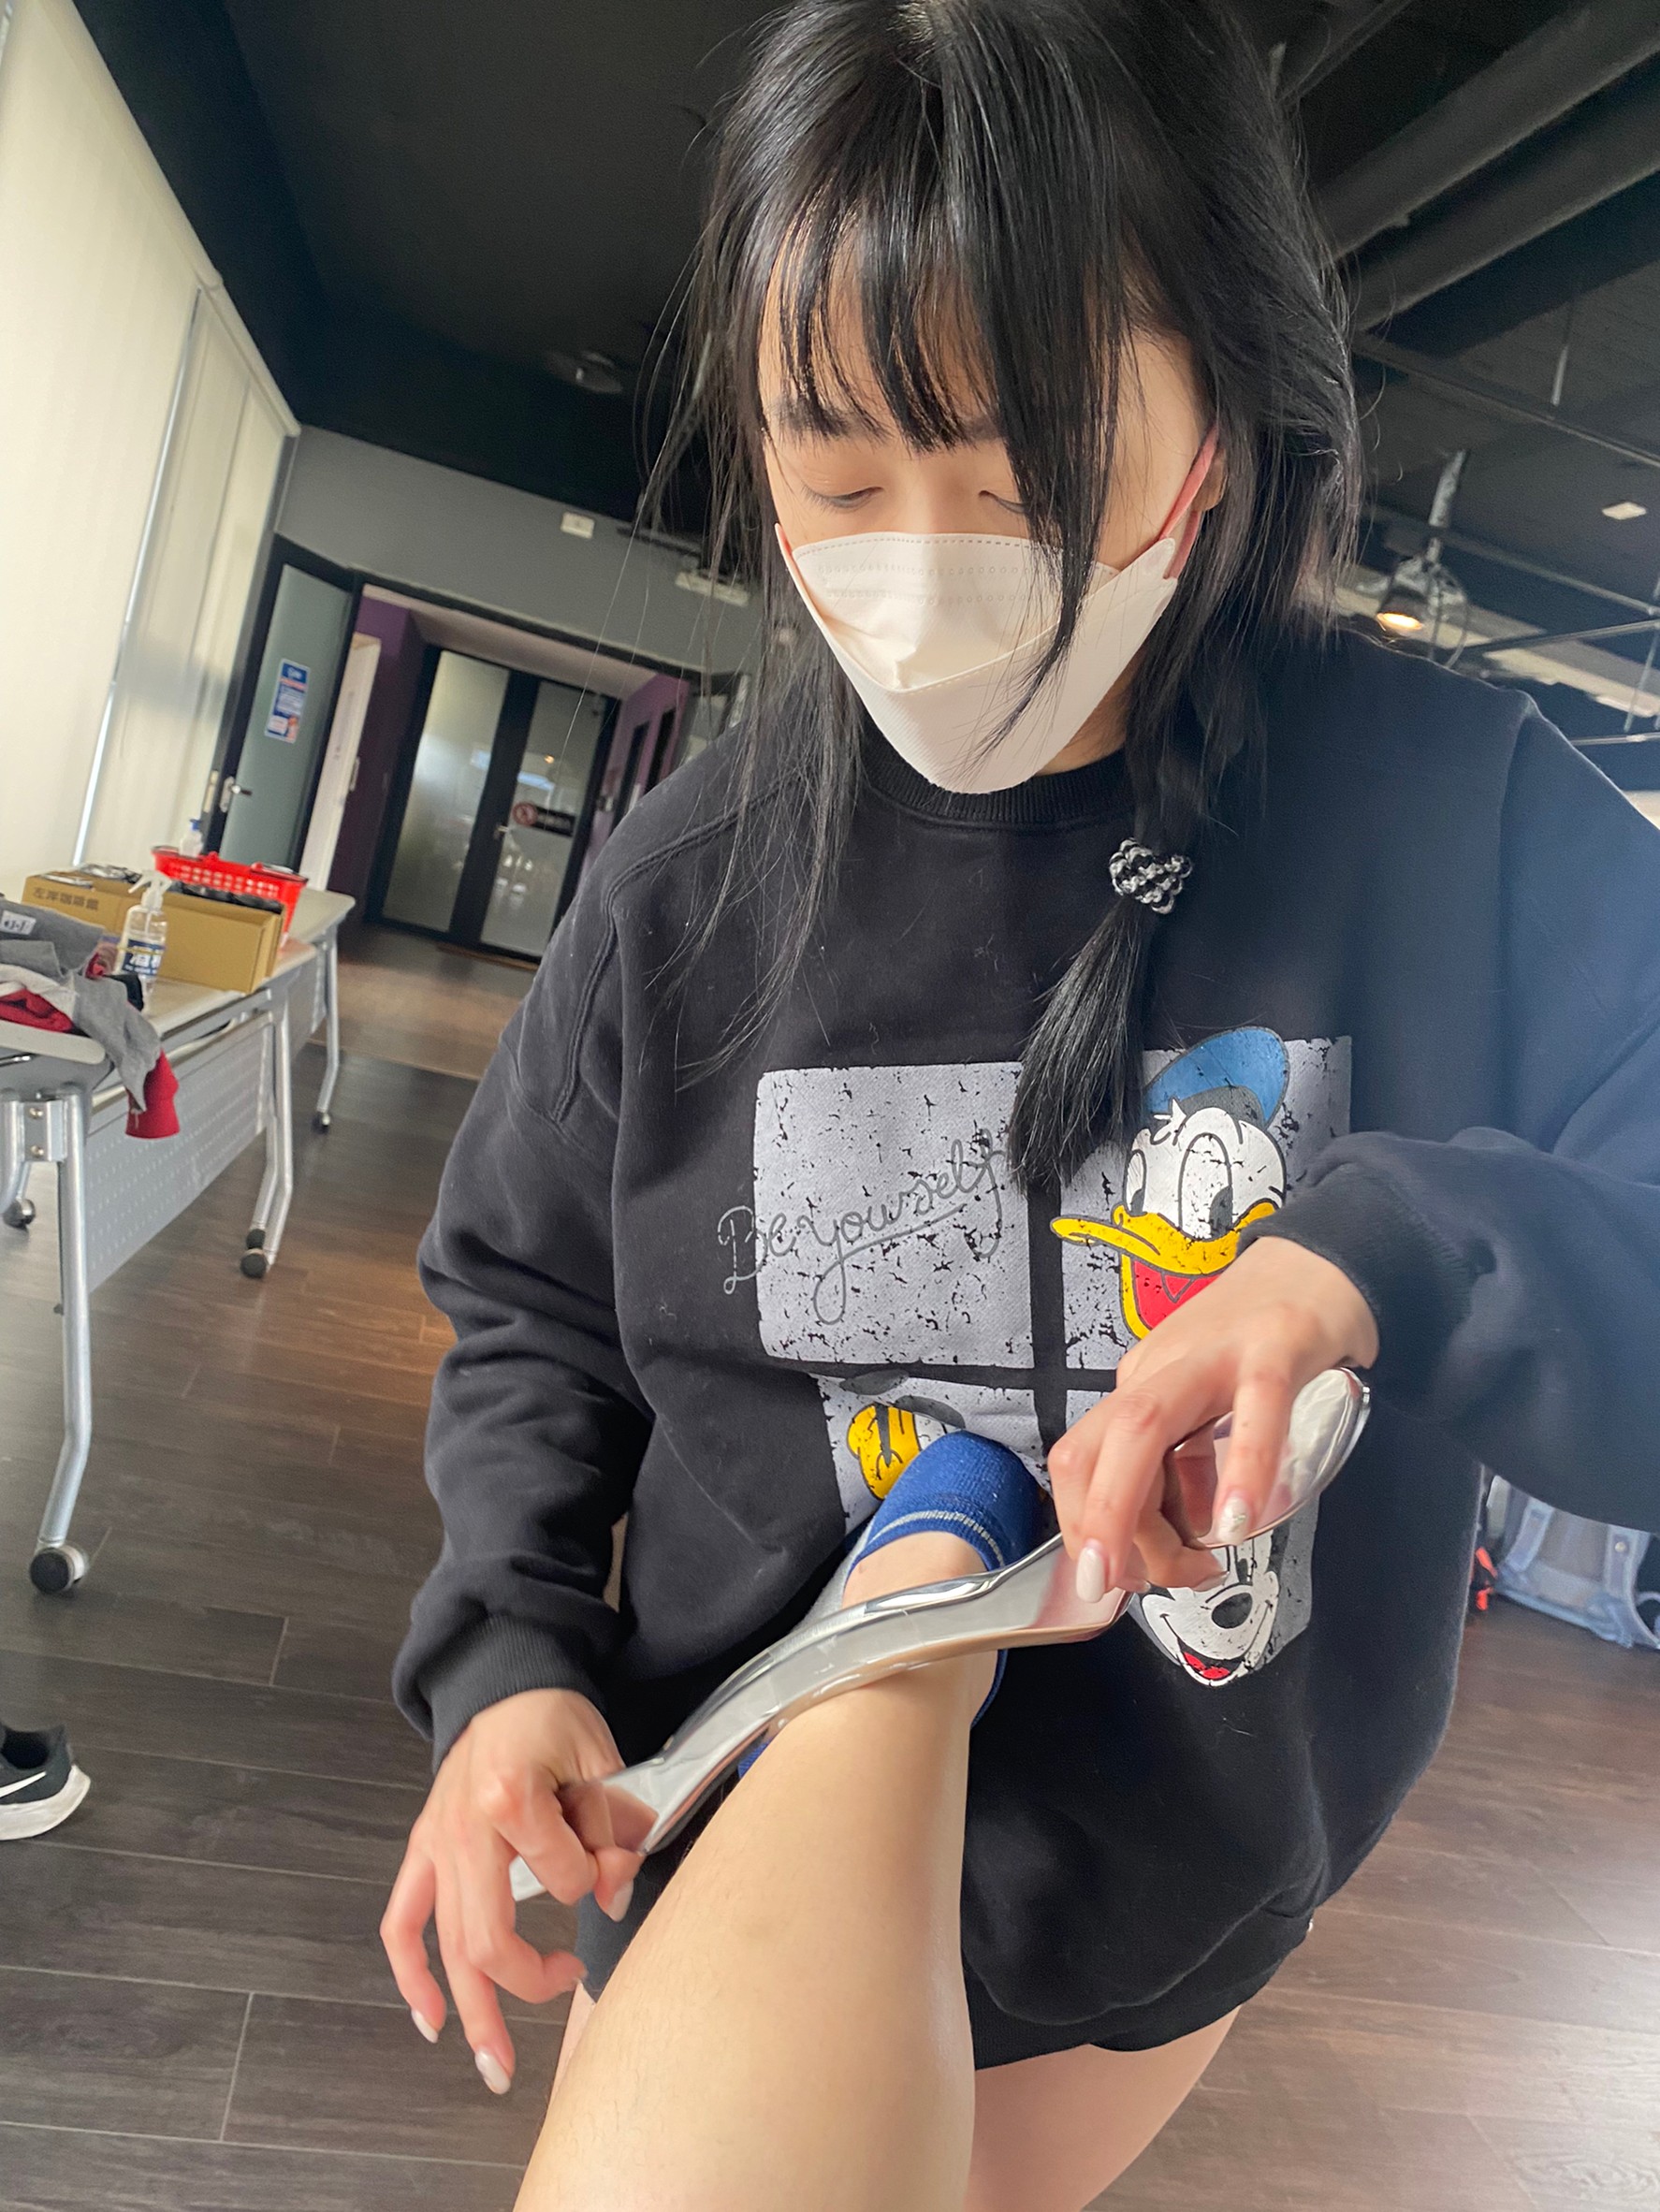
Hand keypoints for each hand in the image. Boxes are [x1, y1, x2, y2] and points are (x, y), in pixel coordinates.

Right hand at [381, 1688, 641, 2093]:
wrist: (504, 1681)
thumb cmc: (553, 1717)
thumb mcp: (600, 1758)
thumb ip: (613, 1827)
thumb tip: (614, 1894)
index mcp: (509, 1798)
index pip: (561, 1877)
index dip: (597, 1879)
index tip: (615, 1864)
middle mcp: (462, 1829)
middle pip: (487, 1936)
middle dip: (525, 1989)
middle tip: (562, 2011)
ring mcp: (435, 1843)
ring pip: (445, 1945)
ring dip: (468, 2010)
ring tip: (492, 2065)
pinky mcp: (421, 1850)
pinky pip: (400, 1922)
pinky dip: (410, 1973)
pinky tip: (429, 2016)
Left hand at [1048, 1237, 1377, 1595]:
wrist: (1323, 1264)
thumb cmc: (1262, 1342)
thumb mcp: (1207, 1407)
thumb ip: (1188, 1467)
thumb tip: (1173, 1550)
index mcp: (1139, 1389)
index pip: (1080, 1460)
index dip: (1084, 1526)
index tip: (1116, 1577)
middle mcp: (1160, 1369)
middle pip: (1093, 1447)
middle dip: (1091, 1527)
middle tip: (1112, 1588)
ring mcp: (1213, 1354)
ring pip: (1144, 1427)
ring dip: (1138, 1509)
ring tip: (1181, 1569)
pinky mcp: (1275, 1345)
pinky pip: (1253, 1410)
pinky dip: (1241, 1470)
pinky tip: (1239, 1521)